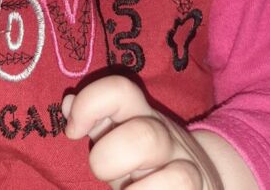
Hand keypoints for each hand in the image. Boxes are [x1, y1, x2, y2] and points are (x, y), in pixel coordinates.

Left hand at [64, 76, 252, 188]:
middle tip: (102, 174)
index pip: (120, 89)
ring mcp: (186, 167)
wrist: (201, 178)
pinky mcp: (197, 189)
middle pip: (144, 137)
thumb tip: (68, 103)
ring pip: (176, 178)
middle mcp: (165, 136)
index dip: (90, 105)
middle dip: (109, 162)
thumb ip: (95, 120)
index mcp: (140, 114)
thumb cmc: (145, 160)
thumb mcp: (120, 135)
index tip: (72, 131)